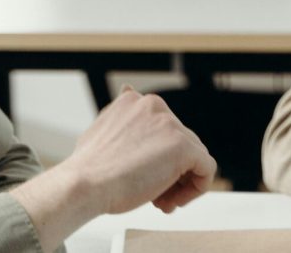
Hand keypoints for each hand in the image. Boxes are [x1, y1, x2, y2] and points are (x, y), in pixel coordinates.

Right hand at [11, 89, 216, 251]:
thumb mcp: (102, 128)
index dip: (154, 160)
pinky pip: (206, 168)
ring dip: (179, 183)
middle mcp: (155, 106)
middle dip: (167, 172)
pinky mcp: (183, 147)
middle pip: (178, 144)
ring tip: (160, 202)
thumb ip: (121, 115)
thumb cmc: (88, 168)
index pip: (162, 132)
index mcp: (136, 101)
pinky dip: (196, 187)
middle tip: (153, 196)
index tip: (141, 178)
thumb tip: (128, 89)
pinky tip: (174, 201)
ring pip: (193, 156)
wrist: (83, 185)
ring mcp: (170, 124)